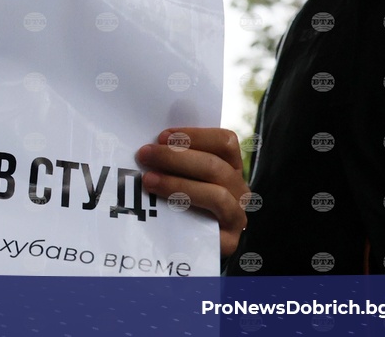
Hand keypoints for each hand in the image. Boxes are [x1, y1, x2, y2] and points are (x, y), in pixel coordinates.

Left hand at [136, 127, 248, 258]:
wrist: (181, 248)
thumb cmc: (175, 204)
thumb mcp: (178, 177)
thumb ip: (172, 160)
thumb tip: (147, 141)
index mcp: (229, 167)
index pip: (224, 142)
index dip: (195, 135)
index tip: (162, 136)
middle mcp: (239, 189)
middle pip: (215, 165)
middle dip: (175, 157)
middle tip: (145, 154)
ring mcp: (237, 214)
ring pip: (217, 192)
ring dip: (178, 183)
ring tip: (148, 180)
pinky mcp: (230, 239)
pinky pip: (213, 220)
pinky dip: (187, 204)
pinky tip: (163, 203)